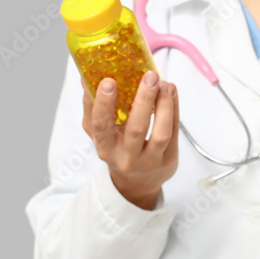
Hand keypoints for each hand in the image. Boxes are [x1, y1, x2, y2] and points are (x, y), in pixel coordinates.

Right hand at [82, 70, 179, 209]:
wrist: (137, 182)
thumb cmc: (116, 150)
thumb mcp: (100, 133)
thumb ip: (92, 107)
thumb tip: (84, 78)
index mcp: (105, 148)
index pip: (101, 126)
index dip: (104, 104)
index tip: (109, 81)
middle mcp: (127, 158)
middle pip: (136, 129)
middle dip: (144, 99)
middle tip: (149, 76)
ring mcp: (150, 161)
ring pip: (161, 133)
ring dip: (165, 105)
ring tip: (164, 83)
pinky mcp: (169, 159)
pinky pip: (174, 132)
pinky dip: (174, 108)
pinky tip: (171, 91)